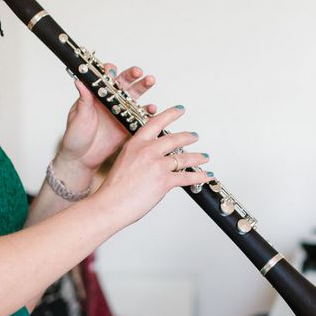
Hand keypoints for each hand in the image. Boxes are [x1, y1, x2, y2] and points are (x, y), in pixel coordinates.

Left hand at [57, 64, 157, 172]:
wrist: (82, 159)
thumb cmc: (75, 137)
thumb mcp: (78, 117)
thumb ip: (83, 100)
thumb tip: (79, 81)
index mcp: (96, 97)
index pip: (105, 79)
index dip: (110, 71)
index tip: (113, 69)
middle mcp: (110, 102)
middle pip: (123, 84)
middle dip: (132, 75)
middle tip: (138, 72)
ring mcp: (120, 113)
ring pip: (134, 96)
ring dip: (143, 87)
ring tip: (149, 81)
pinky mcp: (127, 126)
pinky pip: (140, 116)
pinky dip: (147, 111)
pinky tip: (151, 108)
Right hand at [92, 105, 209, 227]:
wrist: (110, 205)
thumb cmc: (114, 189)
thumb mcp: (124, 161)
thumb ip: (139, 156)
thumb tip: (153, 159)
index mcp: (135, 144)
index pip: (155, 122)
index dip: (170, 114)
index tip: (179, 110)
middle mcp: (147, 151)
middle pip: (174, 139)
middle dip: (188, 137)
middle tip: (194, 136)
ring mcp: (157, 165)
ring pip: (184, 158)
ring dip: (197, 157)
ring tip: (204, 157)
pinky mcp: (164, 180)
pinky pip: (187, 177)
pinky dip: (199, 176)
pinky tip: (206, 175)